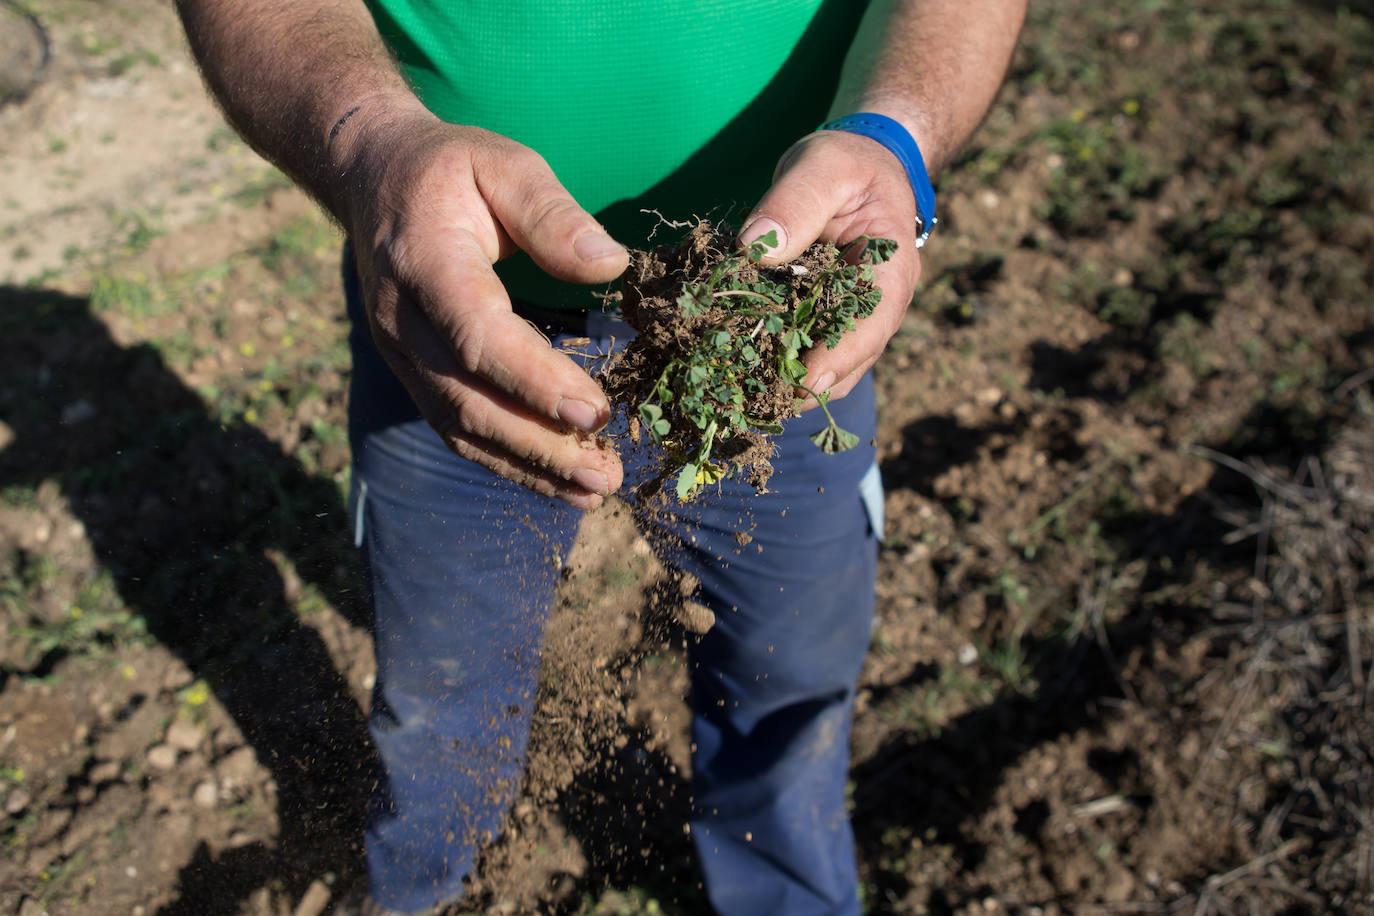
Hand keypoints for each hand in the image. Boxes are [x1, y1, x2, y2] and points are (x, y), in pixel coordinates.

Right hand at [338, 107, 627, 508]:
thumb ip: (552, 213)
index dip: (534, 382)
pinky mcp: (411, 372)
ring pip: (460, 425)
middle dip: (539, 443)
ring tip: (591, 490)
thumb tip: (610, 263)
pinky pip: (455, 428)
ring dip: (527, 465)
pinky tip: (555, 481)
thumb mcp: (503, 163)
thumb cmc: (450, 168)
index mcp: (424, 260)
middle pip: (468, 398)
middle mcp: (401, 318)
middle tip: (604, 474)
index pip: (478, 336)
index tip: (594, 413)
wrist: (371, 177)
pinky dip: (505, 461)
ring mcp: (399, 352)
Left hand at [739, 129, 923, 405]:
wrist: (857, 165)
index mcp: (891, 273)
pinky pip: (799, 349)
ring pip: (821, 367)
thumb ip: (795, 201)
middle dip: (802, 384)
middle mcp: (875, 308)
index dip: (838, 359)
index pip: (870, 327)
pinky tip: (736, 369)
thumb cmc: (850, 162)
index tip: (804, 383)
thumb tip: (755, 245)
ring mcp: (847, 318)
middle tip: (755, 400)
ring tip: (740, 394)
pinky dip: (772, 362)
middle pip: (845, 362)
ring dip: (784, 382)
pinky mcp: (819, 318)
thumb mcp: (825, 166)